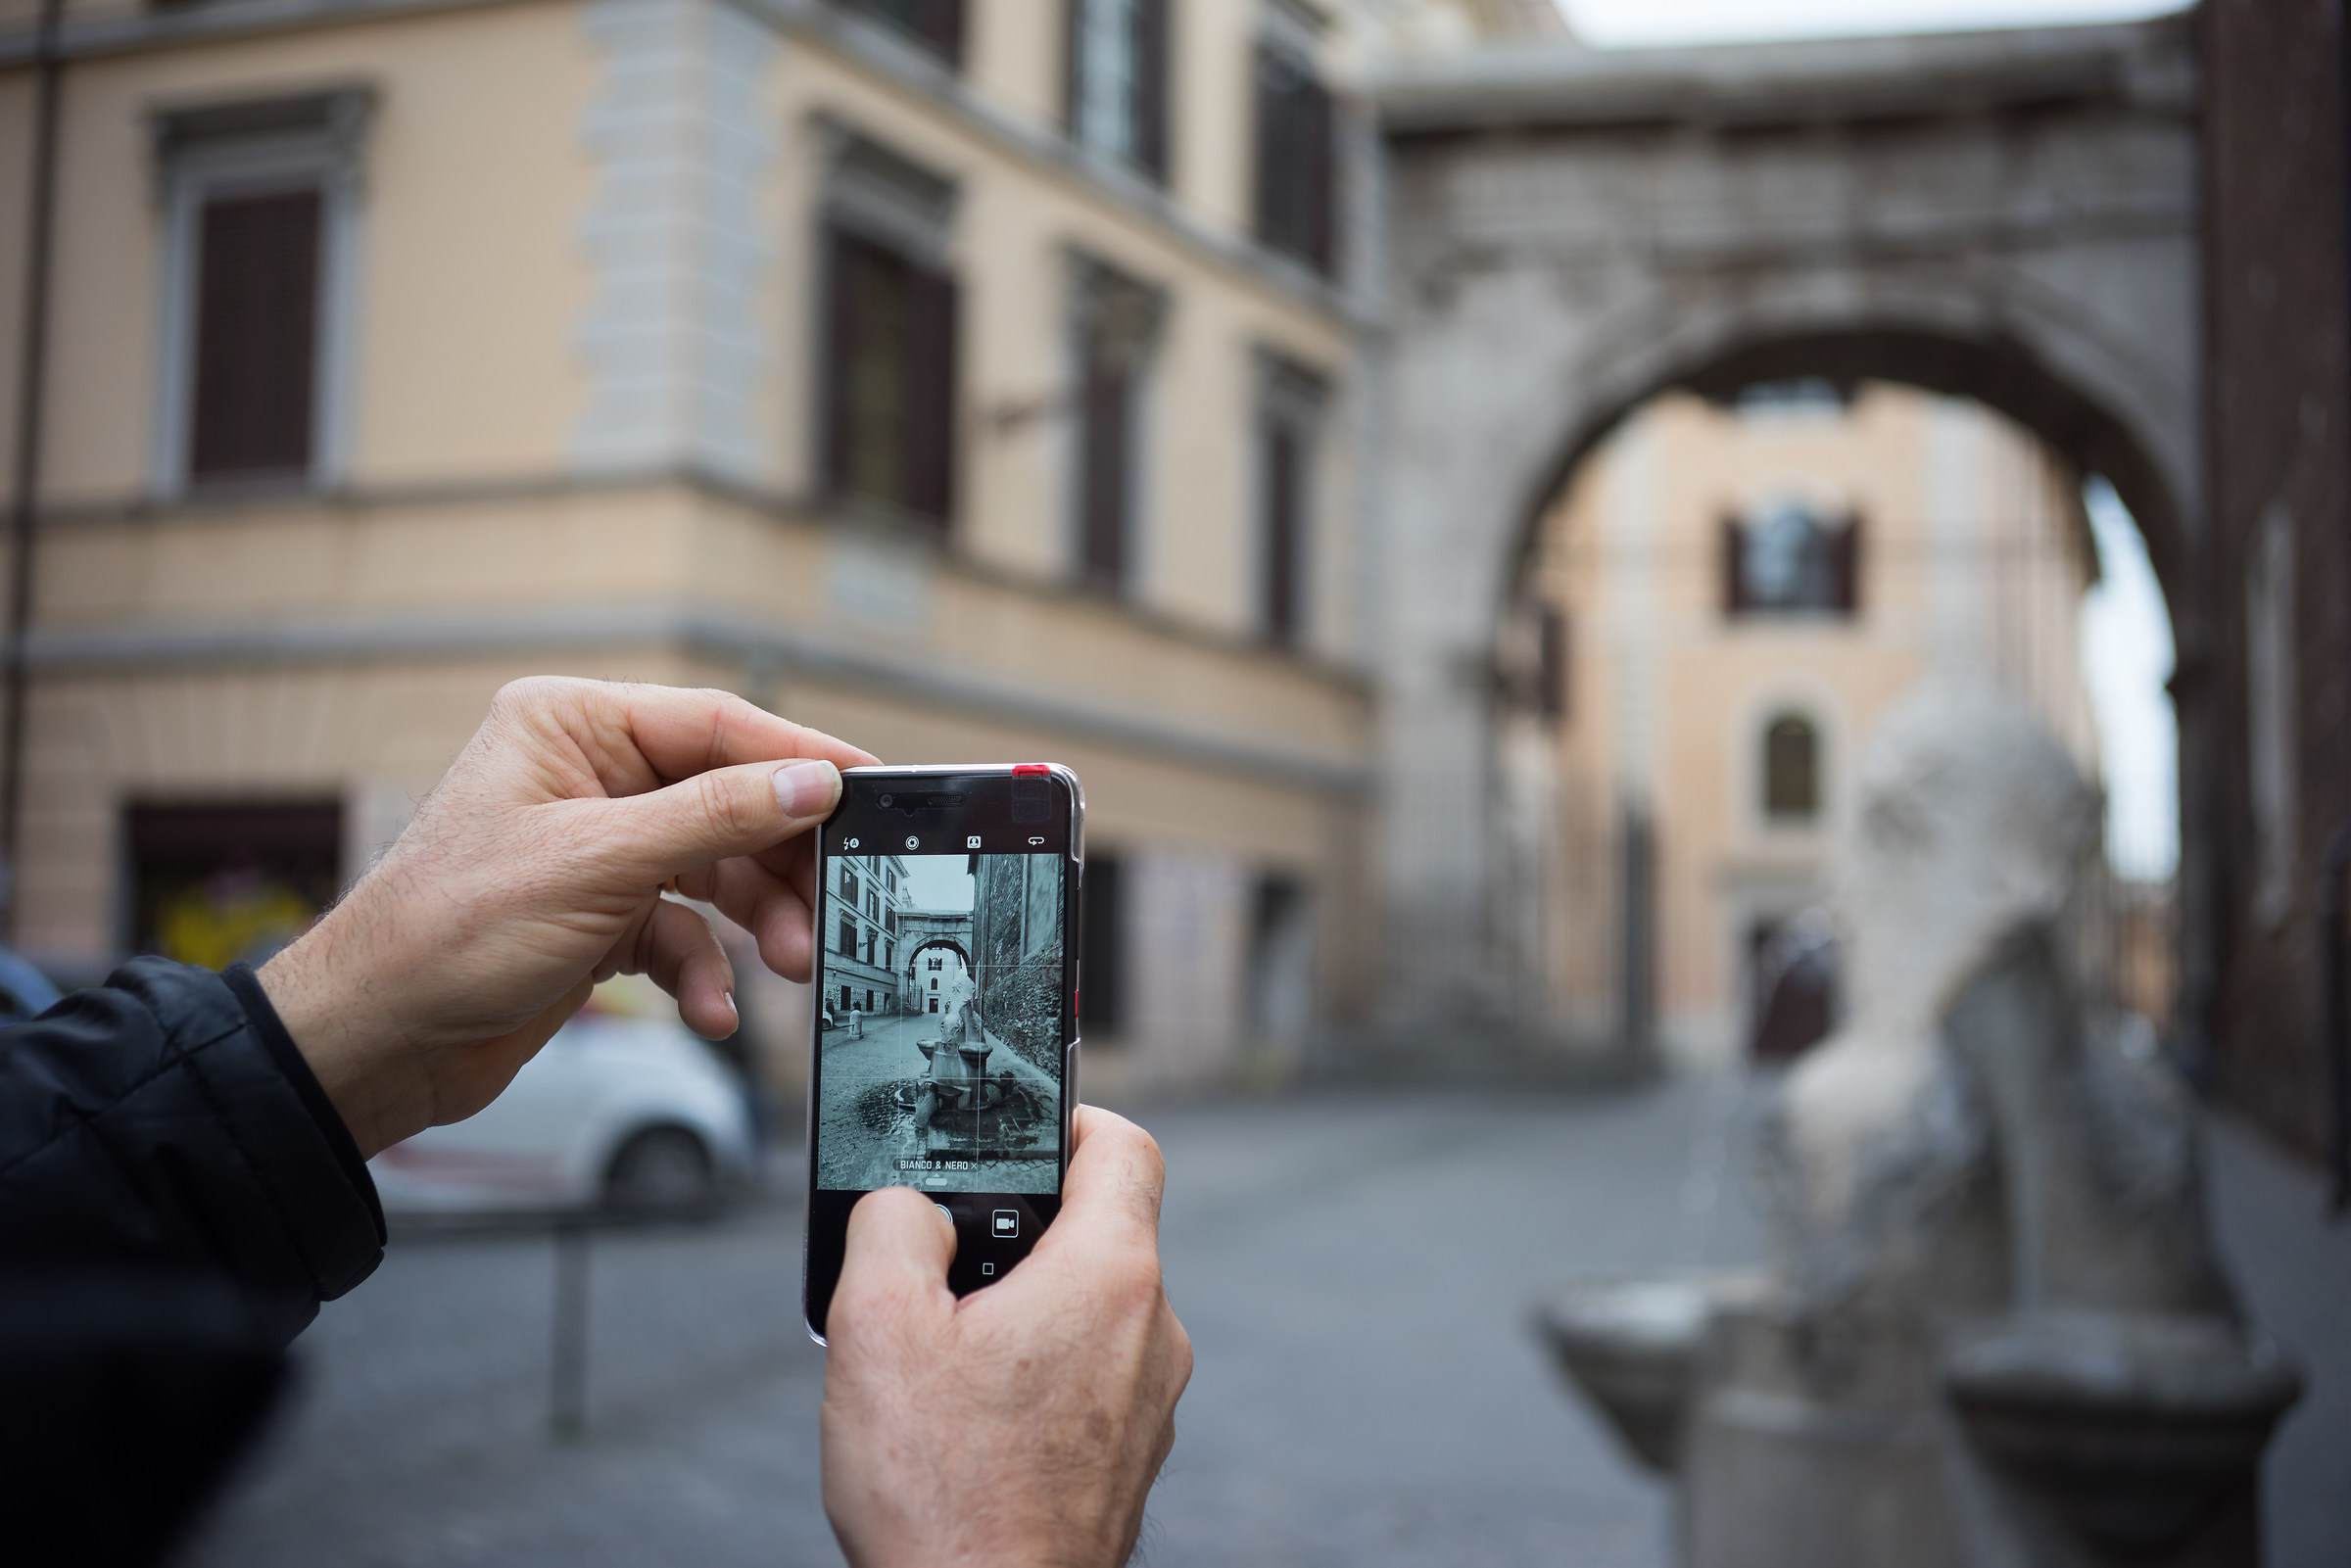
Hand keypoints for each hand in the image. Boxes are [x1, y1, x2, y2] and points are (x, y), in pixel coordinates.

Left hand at [258, 677, 876, 1156]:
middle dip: (781, 862)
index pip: (716, 725)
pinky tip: (710, 1010)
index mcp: (571, 725)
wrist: (377, 1043)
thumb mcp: (597, 865)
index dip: (800, 759)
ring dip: (756, 925)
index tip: (871, 790)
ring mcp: (597, 848)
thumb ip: (714, 817)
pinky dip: (703, 972)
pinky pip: (682, 932)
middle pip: (729, 802)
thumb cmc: (446, 934)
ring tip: (791, 965)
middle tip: (837, 901)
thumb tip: (811, 784)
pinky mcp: (599, 915)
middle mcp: (588, 776)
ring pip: (716, 873)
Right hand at [821, 1107, 1193, 1567]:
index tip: (1021, 1132)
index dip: (1071, 1119)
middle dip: (1019, 1235)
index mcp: (1110, 1277)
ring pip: (1089, 1315)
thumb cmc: (944, 1496)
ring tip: (944, 1360)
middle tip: (943, 1266)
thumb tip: (908, 1204)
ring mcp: (1148, 1405)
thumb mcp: (876, 1327)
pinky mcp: (1129, 1461)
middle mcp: (1151, 1334)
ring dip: (1023, 1315)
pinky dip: (1037, 1379)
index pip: (1125, 1147)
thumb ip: (891, 1225)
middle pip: (1097, 1235)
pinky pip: (1089, 1382)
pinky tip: (971, 1419)